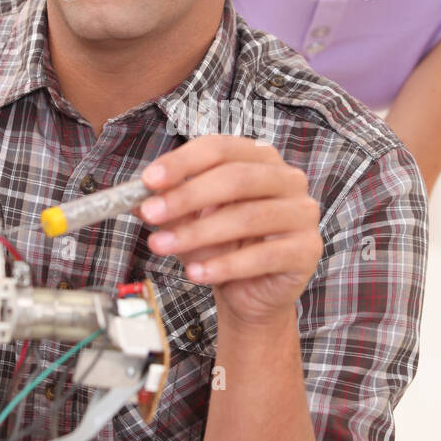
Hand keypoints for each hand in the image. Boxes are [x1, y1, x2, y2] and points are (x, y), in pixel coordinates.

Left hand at [138, 135, 322, 328]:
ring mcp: (303, 213)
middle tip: (150, 214)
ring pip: (247, 217)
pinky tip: (196, 273)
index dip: (183, 162)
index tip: (148, 180)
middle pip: (236, 179)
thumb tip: (133, 197)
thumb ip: (168, 204)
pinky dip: (224, 265)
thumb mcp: (189, 220)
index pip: (220, 148)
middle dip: (186, 196)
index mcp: (260, 158)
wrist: (251, 291)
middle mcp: (288, 179)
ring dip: (198, 233)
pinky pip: (263, 256)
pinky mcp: (308, 250)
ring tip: (161, 247)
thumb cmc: (223, 246)